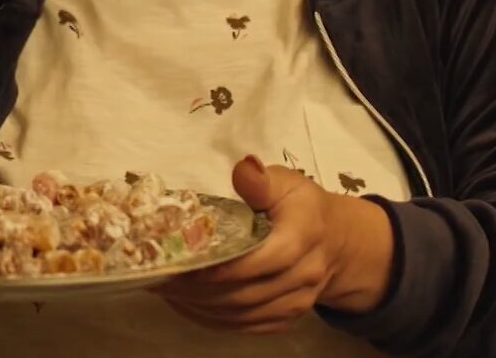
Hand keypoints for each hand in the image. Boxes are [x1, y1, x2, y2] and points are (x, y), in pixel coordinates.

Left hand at [158, 155, 393, 333]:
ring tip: (165, 289)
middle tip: (160, 276)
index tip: (183, 263)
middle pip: (244, 293)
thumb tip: (243, 169)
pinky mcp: (285, 319)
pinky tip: (186, 303)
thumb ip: (262, 180)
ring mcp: (296, 303)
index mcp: (303, 237)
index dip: (220, 268)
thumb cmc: (302, 206)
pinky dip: (211, 319)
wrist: (335, 242)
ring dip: (199, 306)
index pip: (260, 261)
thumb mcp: (287, 182)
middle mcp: (303, 276)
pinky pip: (244, 326)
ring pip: (241, 315)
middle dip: (198, 289)